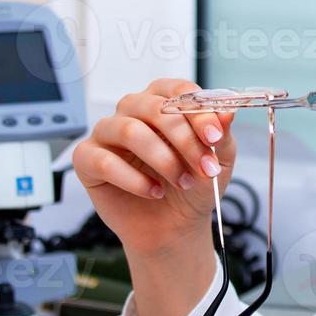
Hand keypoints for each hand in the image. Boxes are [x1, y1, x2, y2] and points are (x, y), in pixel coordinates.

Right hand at [72, 78, 236, 254]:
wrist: (174, 225)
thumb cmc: (193, 185)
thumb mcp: (218, 161)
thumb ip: (221, 135)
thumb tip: (228, 112)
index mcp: (163, 100)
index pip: (178, 90)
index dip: (197, 111)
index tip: (215, 137)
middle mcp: (133, 109)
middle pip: (153, 107)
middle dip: (184, 139)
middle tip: (205, 167)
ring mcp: (107, 132)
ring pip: (129, 130)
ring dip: (162, 160)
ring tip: (182, 181)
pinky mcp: (87, 159)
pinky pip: (104, 161)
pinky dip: (134, 180)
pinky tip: (153, 192)